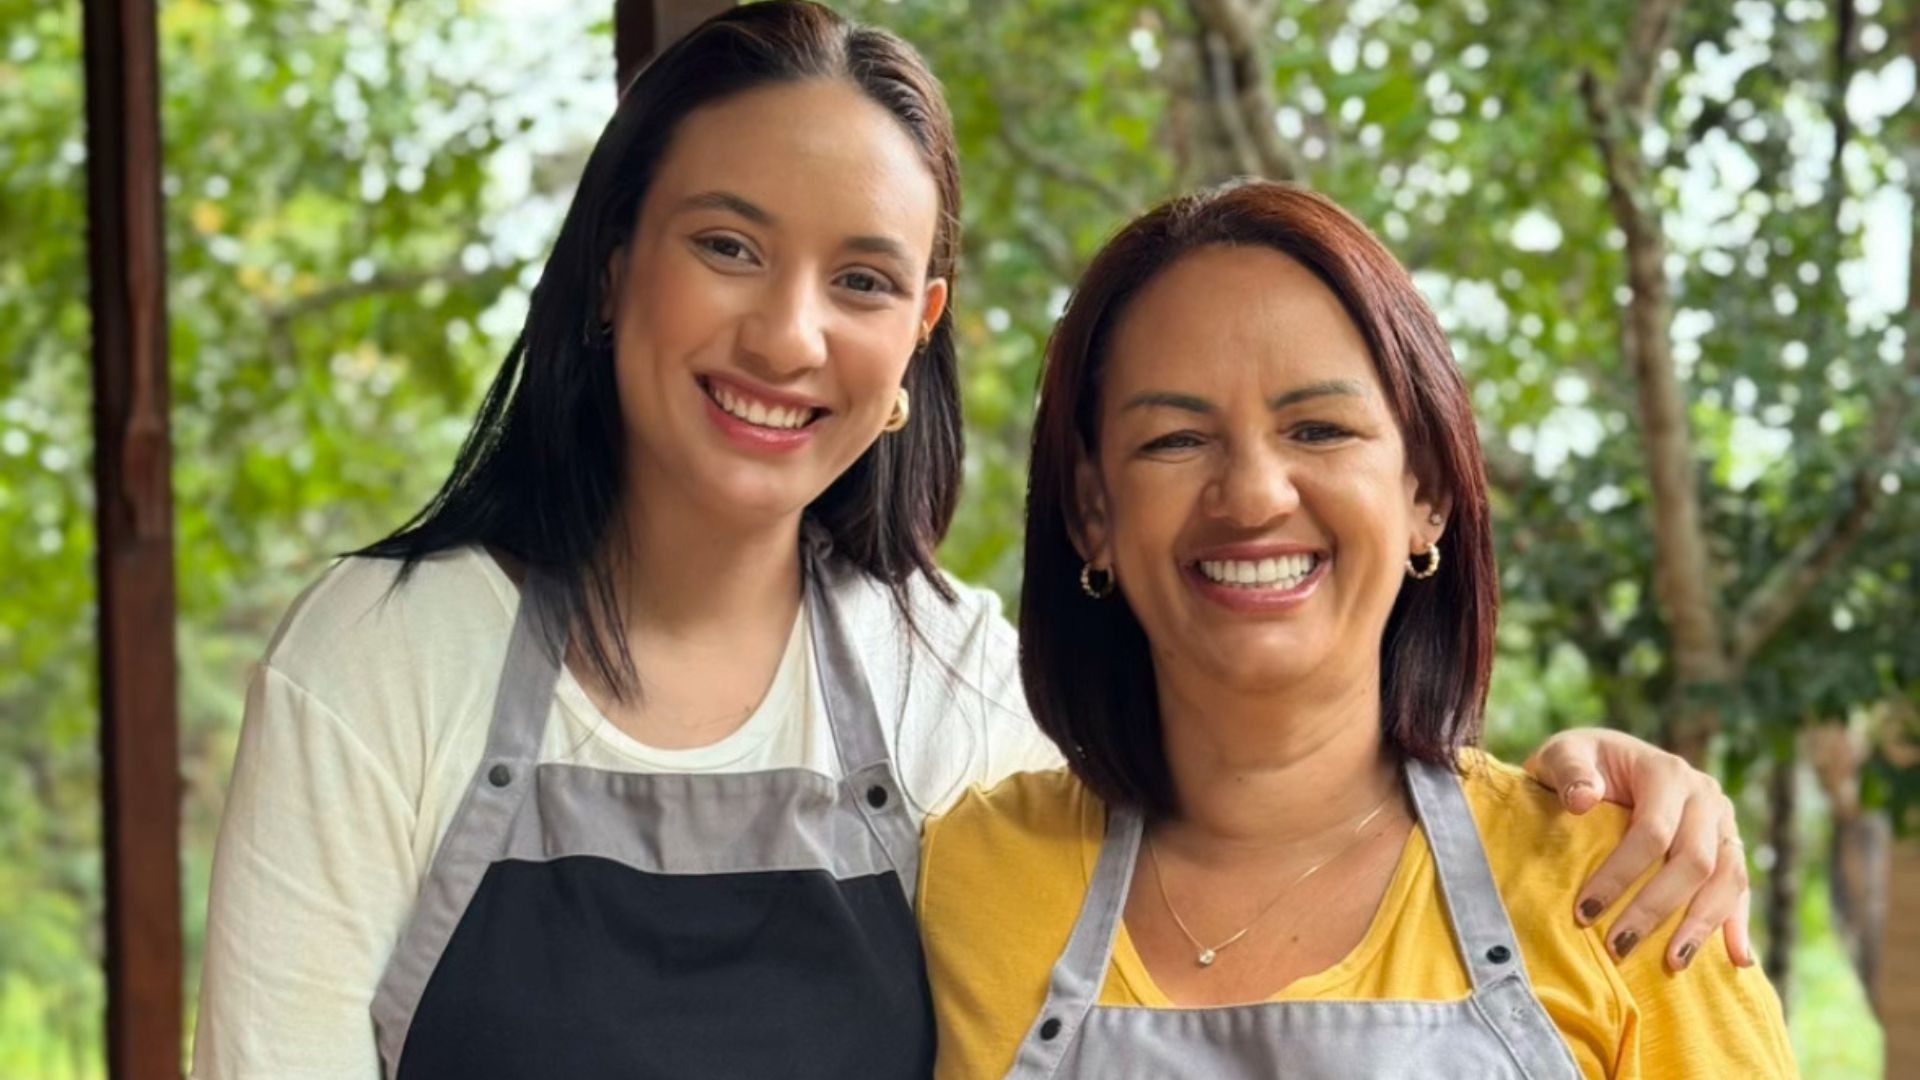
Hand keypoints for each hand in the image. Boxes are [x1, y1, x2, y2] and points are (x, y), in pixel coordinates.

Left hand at [1523, 728, 1754, 972]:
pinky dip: (1737, 924)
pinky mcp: (1729, 847)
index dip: (1621, 874)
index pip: (1653, 831)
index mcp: (1666, 772)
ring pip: (1726, 880)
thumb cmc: (1579, 763)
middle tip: (1618, 948)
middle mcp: (1705, 796)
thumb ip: (1569, 770)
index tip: (1585, 911)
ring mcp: (1723, 823)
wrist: (1607, 759)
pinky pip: (1740, 888)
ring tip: (1672, 964)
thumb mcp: (1562, 754)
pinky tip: (1738, 959)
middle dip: (1655, 909)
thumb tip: (1583, 800)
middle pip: (1694, 862)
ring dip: (1700, 926)